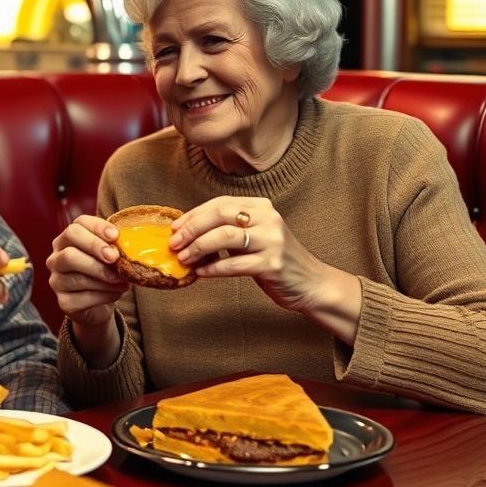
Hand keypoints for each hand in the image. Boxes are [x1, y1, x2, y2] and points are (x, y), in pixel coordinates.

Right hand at [47, 215, 129, 368]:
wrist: (101, 305)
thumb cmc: (109, 273)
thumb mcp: (114, 256)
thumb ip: (118, 246)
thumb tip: (134, 242)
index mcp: (68, 239)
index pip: (76, 226)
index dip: (95, 229)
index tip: (116, 235)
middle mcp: (56, 258)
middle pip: (69, 250)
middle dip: (95, 252)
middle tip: (116, 258)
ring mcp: (56, 281)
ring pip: (74, 274)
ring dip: (102, 277)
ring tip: (122, 280)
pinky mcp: (62, 302)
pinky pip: (80, 297)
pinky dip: (102, 295)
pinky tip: (116, 294)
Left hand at [171, 196, 360, 341]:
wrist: (311, 283)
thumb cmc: (274, 259)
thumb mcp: (253, 237)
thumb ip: (227, 230)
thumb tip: (186, 234)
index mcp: (261, 207)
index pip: (220, 203)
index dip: (193, 215)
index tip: (175, 228)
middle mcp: (268, 218)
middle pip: (220, 215)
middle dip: (192, 229)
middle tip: (174, 244)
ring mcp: (272, 241)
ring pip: (225, 237)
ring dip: (198, 248)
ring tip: (184, 259)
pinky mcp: (273, 264)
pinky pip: (234, 264)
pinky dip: (213, 268)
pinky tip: (201, 273)